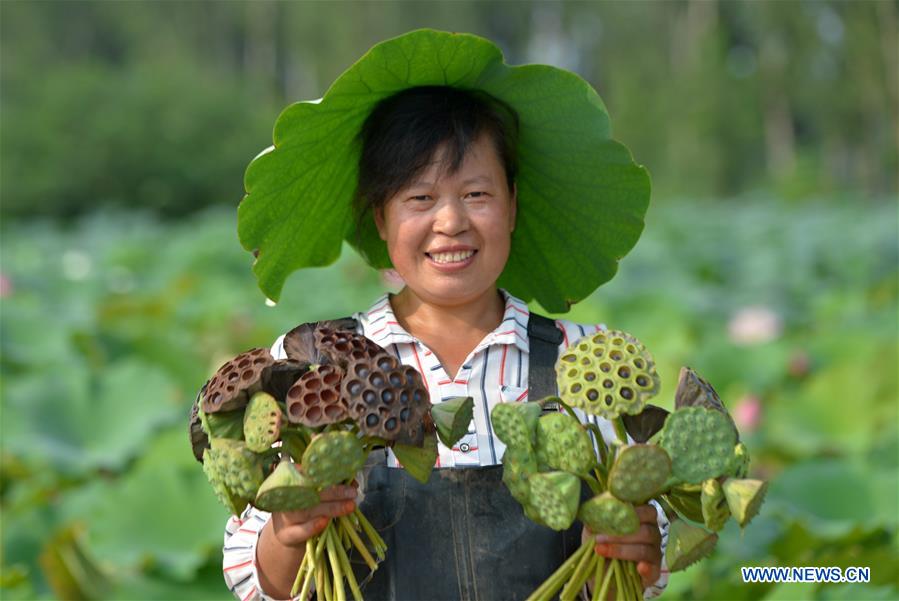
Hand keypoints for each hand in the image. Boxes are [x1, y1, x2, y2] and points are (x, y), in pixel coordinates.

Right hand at [256, 482, 359, 597]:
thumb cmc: (307, 508)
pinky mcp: (286, 535)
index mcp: (291, 482)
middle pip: (311, 492)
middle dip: (334, 492)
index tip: (341, 473)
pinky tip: (325, 522)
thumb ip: (331, 486)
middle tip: (353, 492)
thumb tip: (352, 482)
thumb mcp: (315, 495)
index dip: (324, 474)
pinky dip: (312, 527)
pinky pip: (298, 531)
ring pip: (308, 511)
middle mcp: (286, 497)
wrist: (288, 534)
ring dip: (331, 508)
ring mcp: (285, 517)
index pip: (305, 473)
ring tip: (350, 506)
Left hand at [583, 504, 661, 588]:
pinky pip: (651, 569)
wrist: (598, 569)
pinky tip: (637, 568)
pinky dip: (645, 568)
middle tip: (598, 538)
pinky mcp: (654, 572)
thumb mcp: (595, 526)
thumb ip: (599, 514)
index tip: (611, 516)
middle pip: (645, 531)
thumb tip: (598, 507)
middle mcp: (653, 534)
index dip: (632, 513)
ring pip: (644, 549)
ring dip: (620, 550)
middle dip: (620, 535)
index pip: (647, 511)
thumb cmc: (600, 542)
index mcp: (644, 518)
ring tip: (600, 551)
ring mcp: (655, 553)